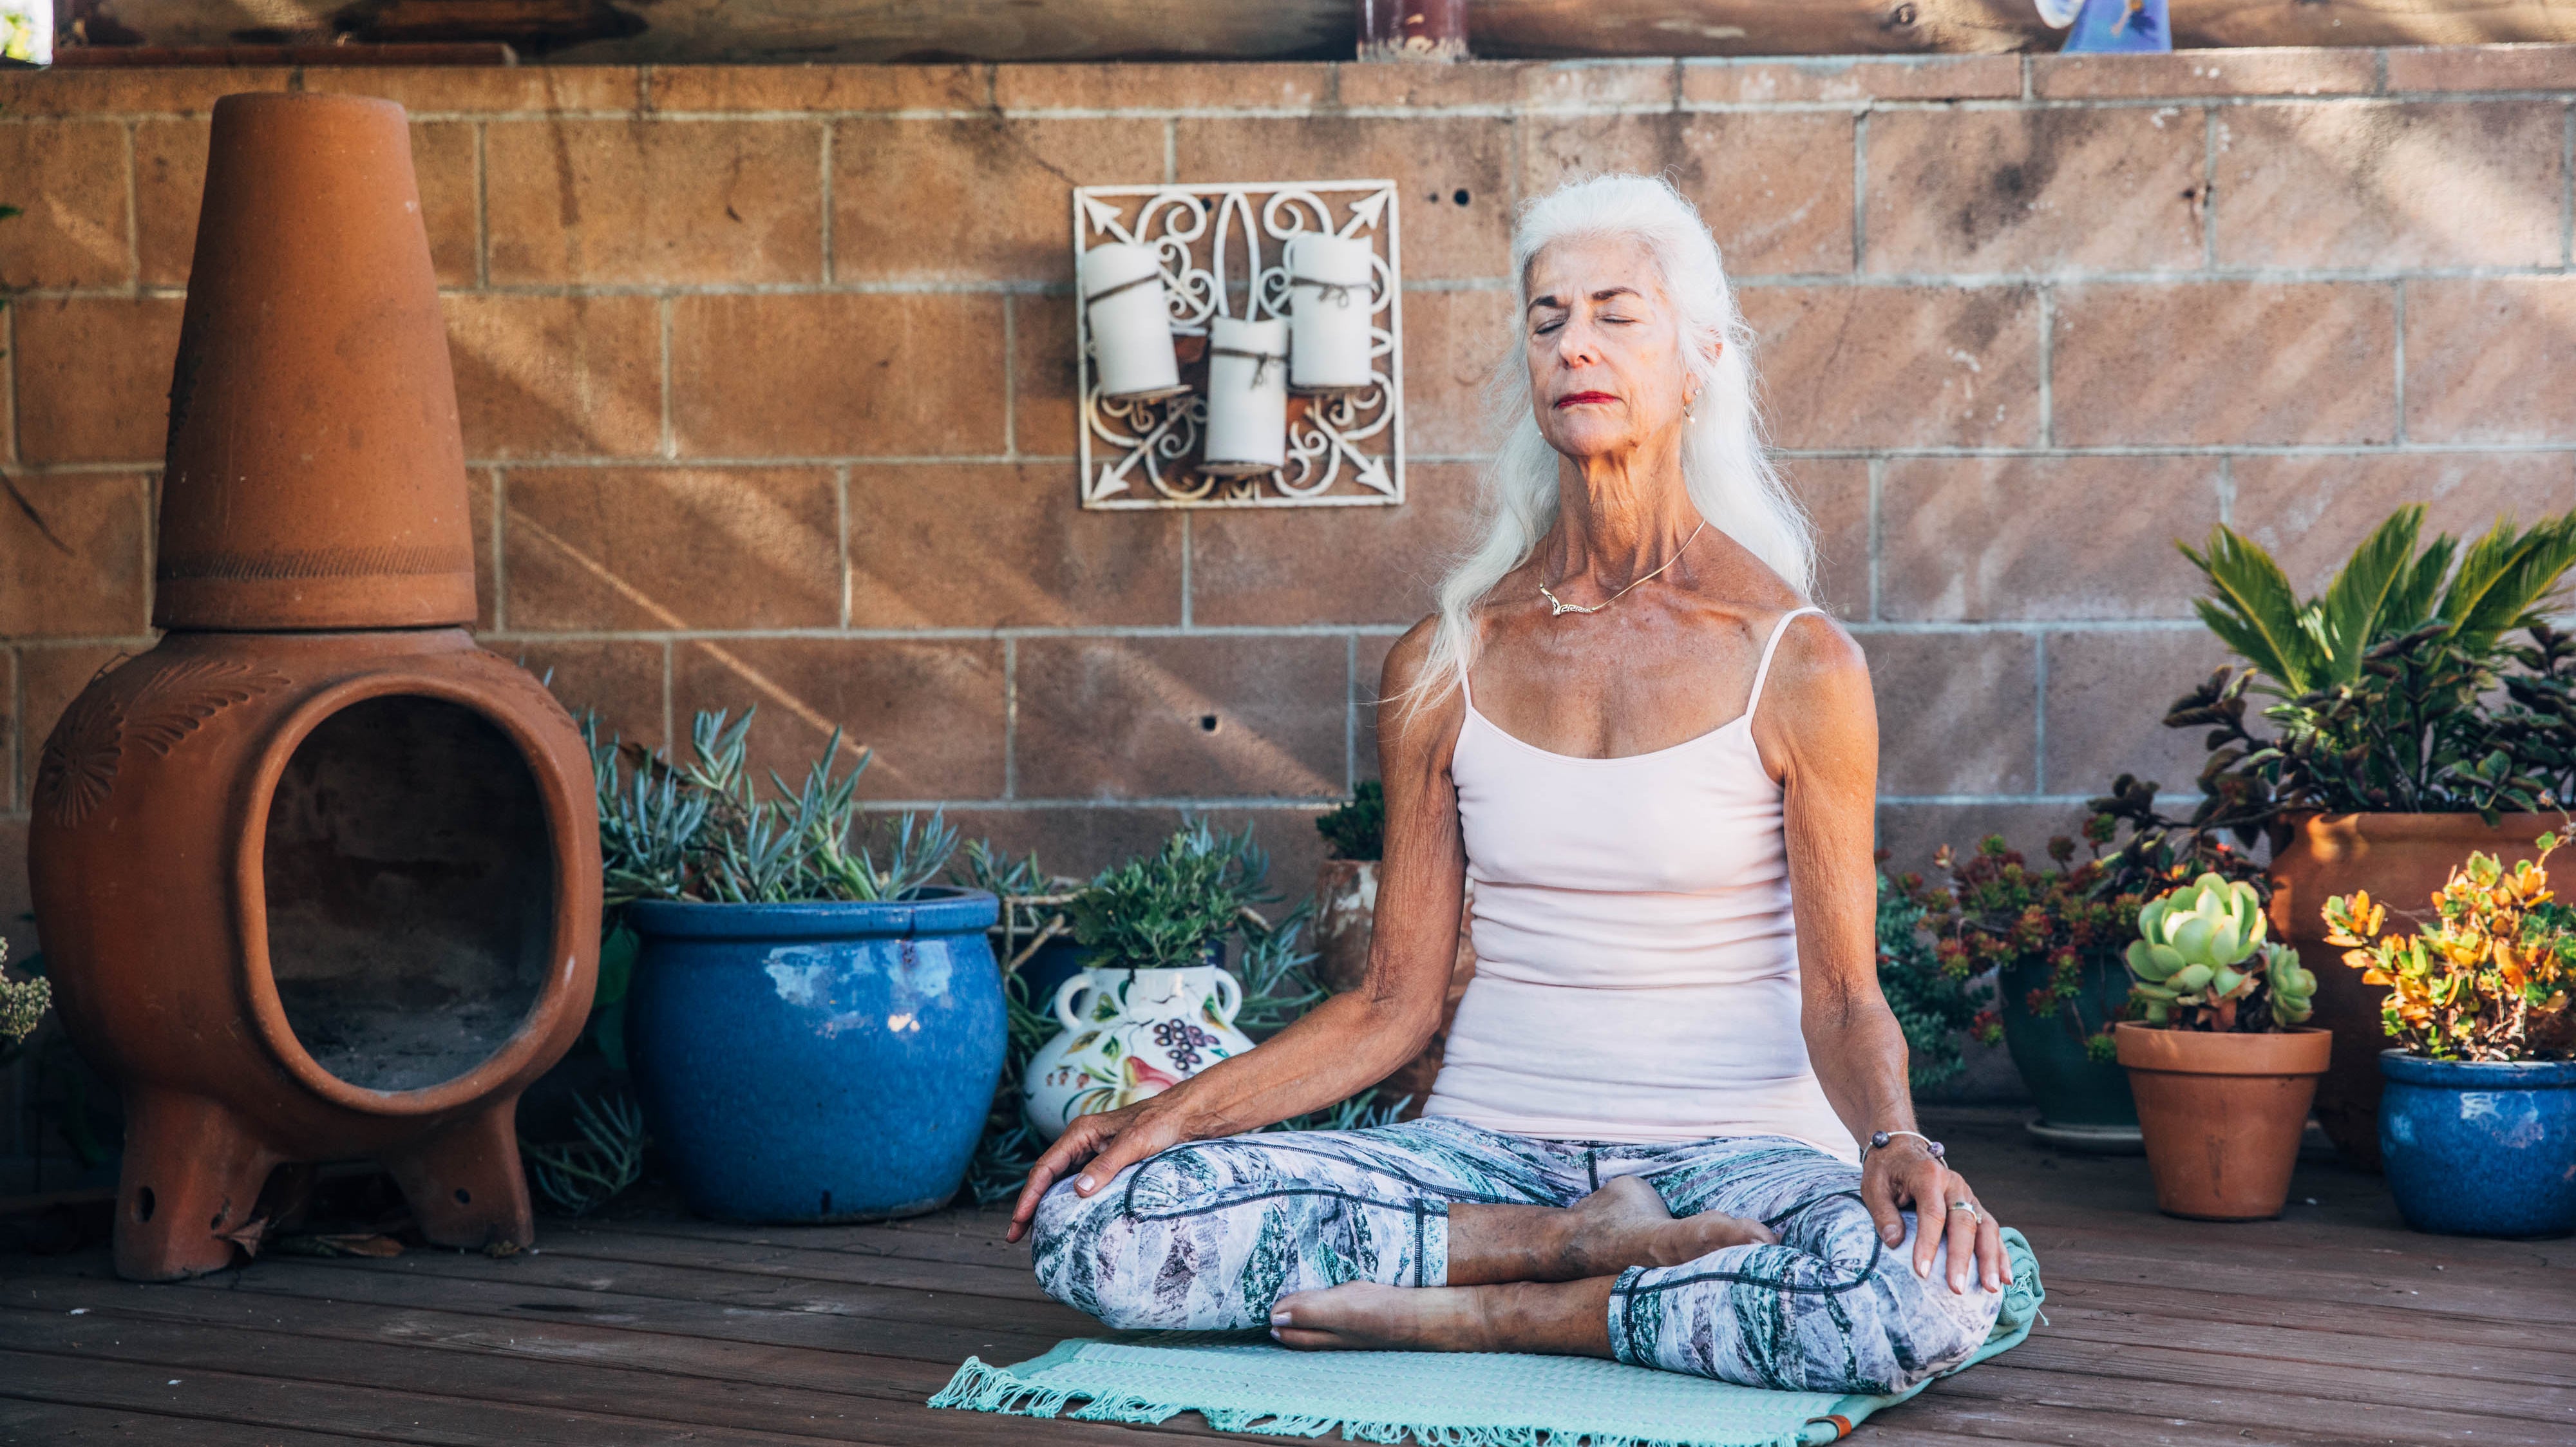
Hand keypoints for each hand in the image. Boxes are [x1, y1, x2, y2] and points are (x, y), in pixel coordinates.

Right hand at [1004, 1092, 1204, 1243]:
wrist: (1186, 1116)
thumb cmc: (1160, 1124)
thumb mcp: (1134, 1144)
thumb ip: (1106, 1165)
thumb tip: (1078, 1190)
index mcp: (1081, 1133)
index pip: (1044, 1167)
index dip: (1028, 1196)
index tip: (1018, 1222)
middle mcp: (1082, 1142)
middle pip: (1046, 1177)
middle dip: (1029, 1205)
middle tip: (1015, 1237)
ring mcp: (1094, 1153)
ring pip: (1061, 1182)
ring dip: (1047, 1206)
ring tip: (1036, 1235)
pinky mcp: (1107, 1163)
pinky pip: (1080, 1185)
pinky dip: (1068, 1203)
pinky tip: (1068, 1221)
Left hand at [1860, 1138, 2004, 1294]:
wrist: (1903, 1149)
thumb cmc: (1886, 1171)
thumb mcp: (1874, 1187)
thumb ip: (1883, 1213)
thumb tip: (1894, 1243)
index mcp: (1929, 1176)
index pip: (1932, 1213)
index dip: (1927, 1243)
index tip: (1922, 1272)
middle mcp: (1954, 1184)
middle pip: (1964, 1222)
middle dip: (1961, 1258)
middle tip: (1956, 1289)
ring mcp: (1968, 1195)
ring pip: (1986, 1227)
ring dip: (1990, 1260)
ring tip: (1991, 1289)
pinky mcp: (1975, 1205)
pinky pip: (1992, 1230)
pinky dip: (2000, 1254)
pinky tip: (2005, 1278)